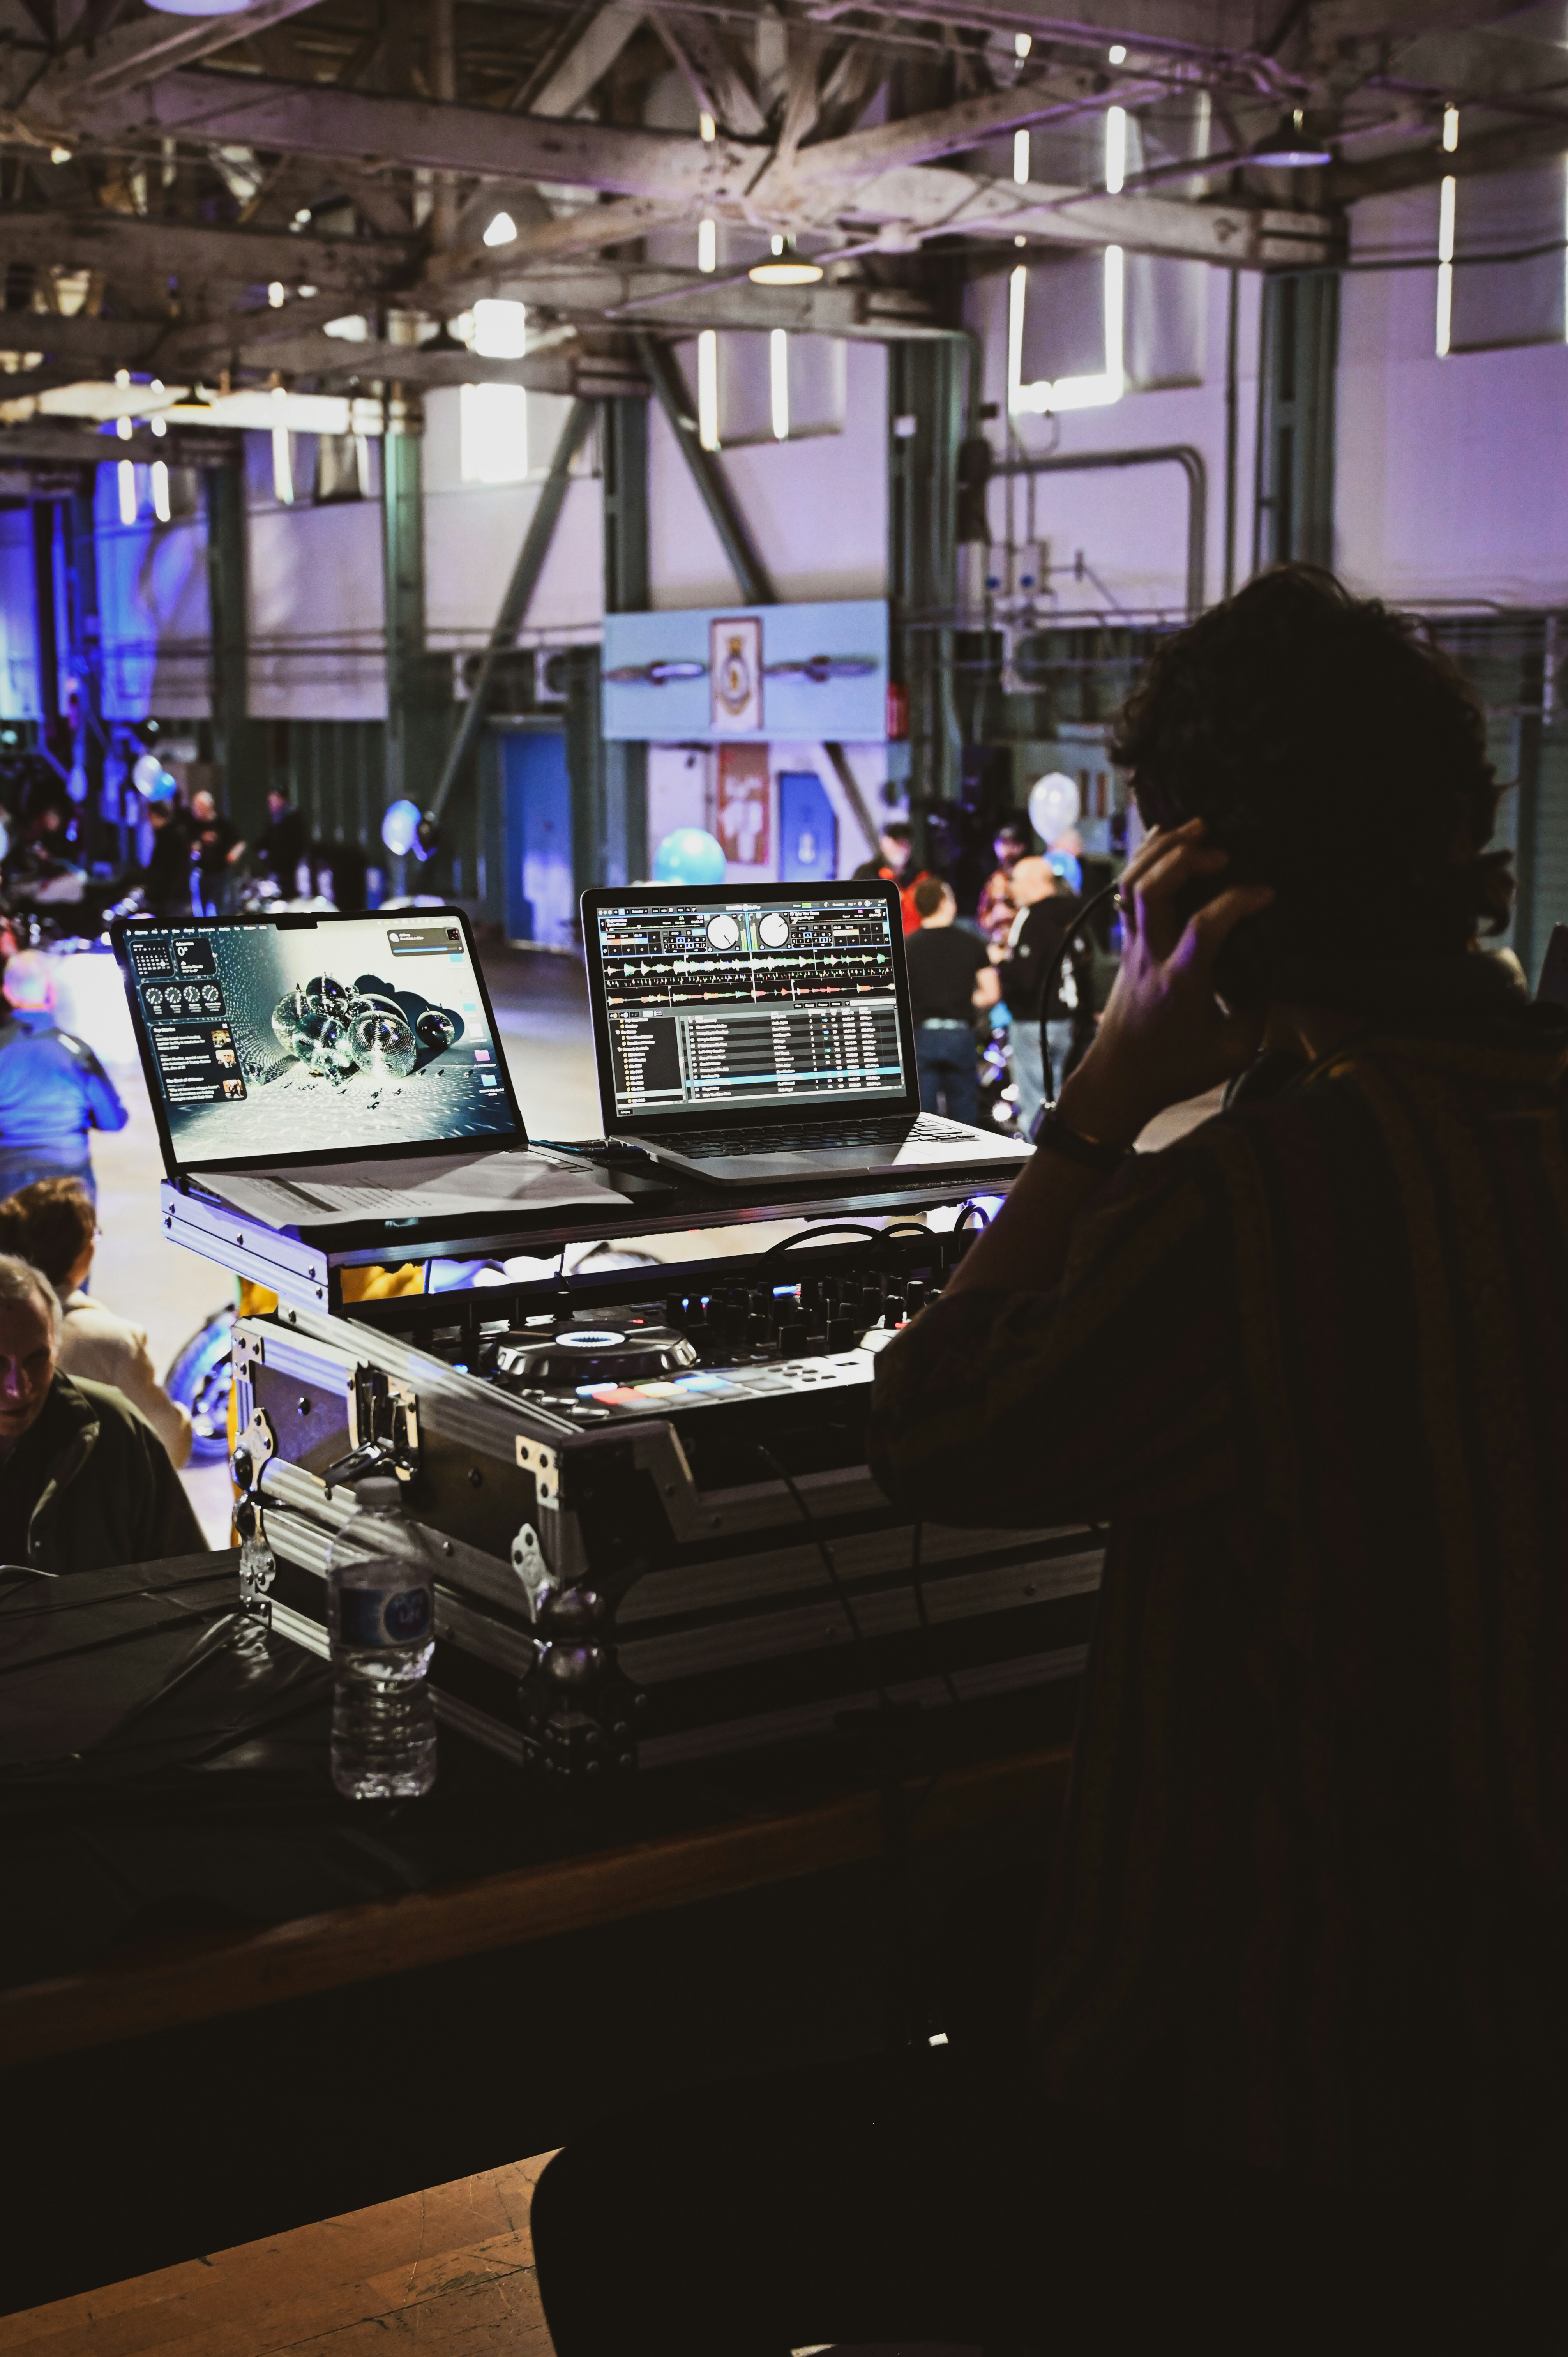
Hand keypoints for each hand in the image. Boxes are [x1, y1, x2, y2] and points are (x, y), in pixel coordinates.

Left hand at [1058, 819, 1273, 1148]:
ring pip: (1131, 885)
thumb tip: (1275, 969)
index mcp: (1181, 983)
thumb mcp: (1232, 1051)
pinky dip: (1145, 861)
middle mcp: (1151, 957)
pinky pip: (1127, 892)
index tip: (1267, 893)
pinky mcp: (1127, 945)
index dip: (1238, 901)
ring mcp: (1133, 948)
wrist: (1117, 1081)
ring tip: (1196, 829)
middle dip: (1183, 858)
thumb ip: (1258, 1010)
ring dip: (1161, 850)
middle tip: (1220, 848)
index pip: (1205, 926)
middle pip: (1151, 891)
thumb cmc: (1175, 1070)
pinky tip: (1168, 842)